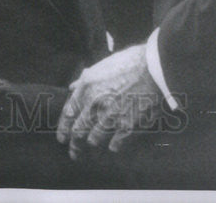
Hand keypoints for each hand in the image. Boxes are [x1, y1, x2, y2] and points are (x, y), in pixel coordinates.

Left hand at [57, 44, 161, 158]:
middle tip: (73, 152)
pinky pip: (115, 143)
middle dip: (73, 144)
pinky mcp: (127, 126)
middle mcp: (95, 103)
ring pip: (94, 139)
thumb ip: (85, 80)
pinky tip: (113, 147)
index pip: (68, 113)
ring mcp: (110, 116)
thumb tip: (72, 87)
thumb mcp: (101, 67)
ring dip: (92, 144)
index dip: (63, 127)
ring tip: (91, 148)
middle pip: (78, 131)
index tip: (62, 137)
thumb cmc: (129, 63)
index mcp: (86, 87)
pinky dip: (113, 146)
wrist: (153, 68)